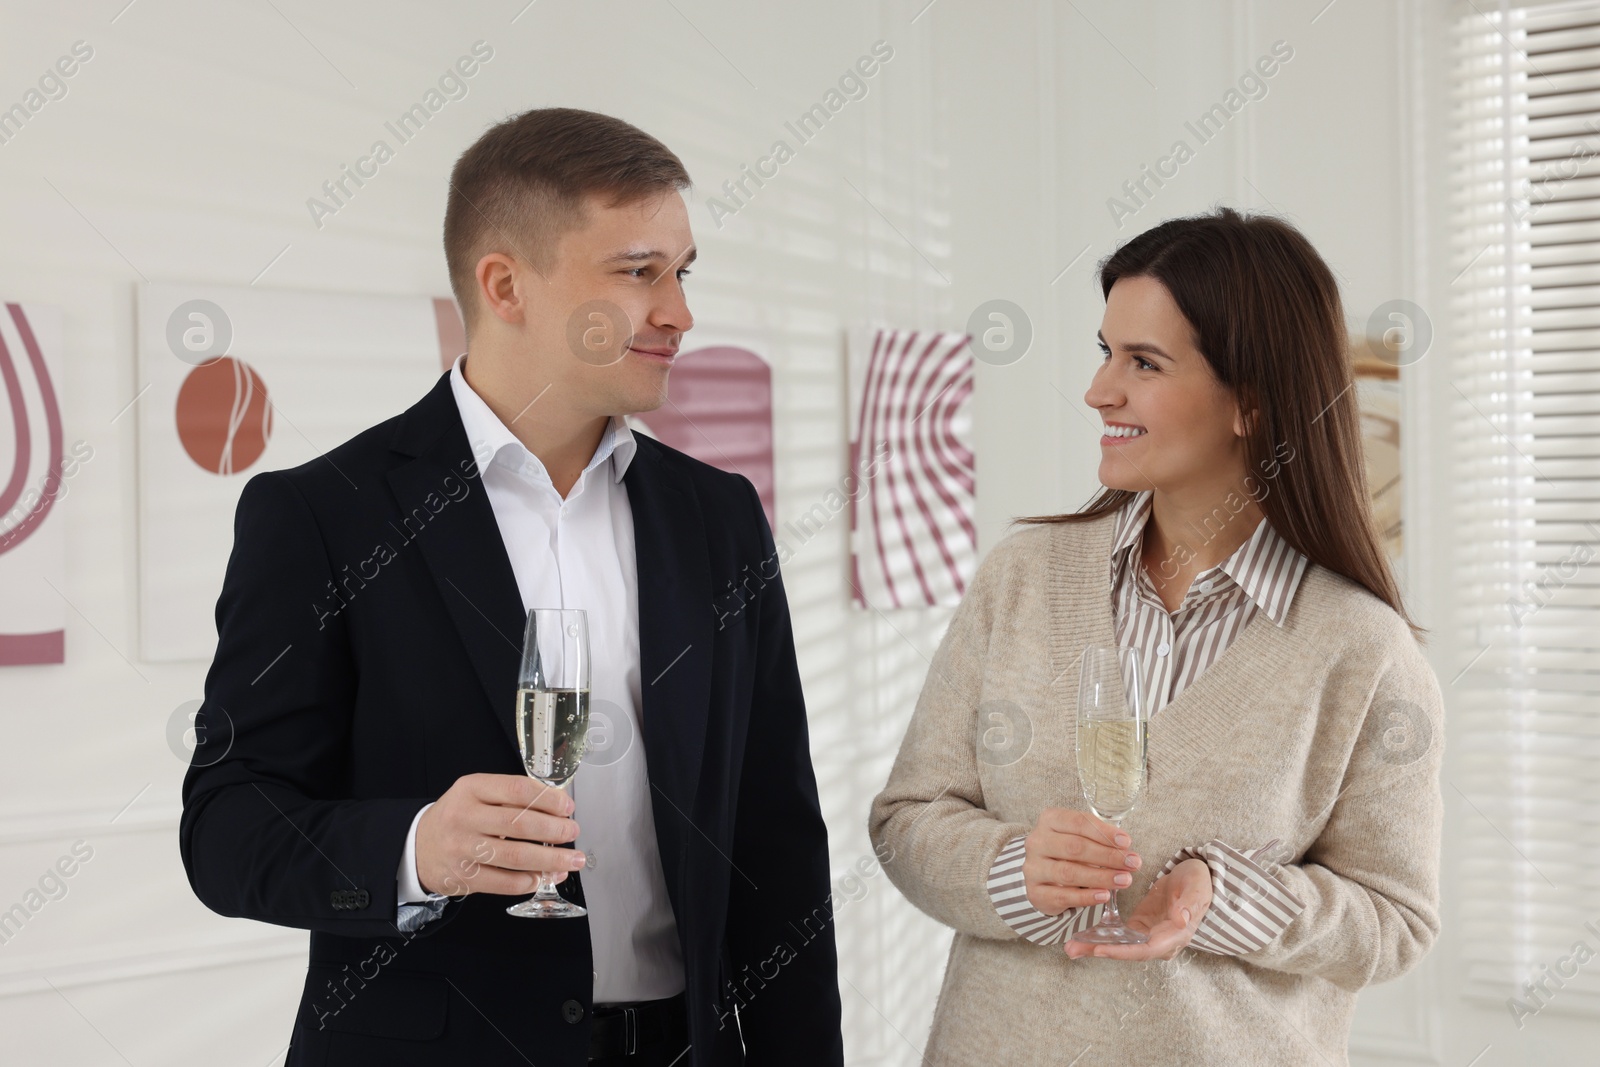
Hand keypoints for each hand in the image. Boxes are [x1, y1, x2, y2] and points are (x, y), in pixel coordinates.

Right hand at [415, 773, 584, 896]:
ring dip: (551, 860)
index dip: (548, 799)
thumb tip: (557, 807)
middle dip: (555, 830)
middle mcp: (465, 817)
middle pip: (520, 824)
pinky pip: (504, 882)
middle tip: (573, 832)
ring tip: (571, 860)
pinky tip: (545, 877)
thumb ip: (510, 796)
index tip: (567, 807)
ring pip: (516, 856)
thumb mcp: (477, 793)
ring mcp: (463, 849)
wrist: (418, 846)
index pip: (516, 790)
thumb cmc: (459, 816)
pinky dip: (530, 881)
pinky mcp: (464, 877)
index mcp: (471, 789)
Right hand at [1021, 807, 1140, 914]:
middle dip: (1108, 856)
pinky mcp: (1036, 892)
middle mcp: (1037, 842)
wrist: (1041, 876)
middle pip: (1074, 847)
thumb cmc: (1067, 852)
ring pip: (1069, 873)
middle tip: (1132, 863)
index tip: (1126, 842)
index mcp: (1049, 820)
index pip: (1078, 822)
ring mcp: (1034, 868)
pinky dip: (1086, 897)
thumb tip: (1125, 849)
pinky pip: (1063, 895)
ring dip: (1101, 877)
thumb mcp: (1079, 837)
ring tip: (1124, 880)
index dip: (1104, 832)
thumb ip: (1099, 839)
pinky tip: (1105, 895)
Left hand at [1064, 857, 1211, 959]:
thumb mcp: (1197, 888)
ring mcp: (1148, 935)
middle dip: (1100, 951)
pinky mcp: (1139, 927)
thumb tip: (1181, 920)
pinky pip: (1118, 936)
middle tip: (1072, 949)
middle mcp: (1160, 941)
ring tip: (1070, 946)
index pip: (1146, 949)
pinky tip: (1081, 935)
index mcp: (1175, 935)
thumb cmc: (1198, 882)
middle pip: (1128, 952)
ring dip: (1095, 946)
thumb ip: (1189, 904)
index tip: (1099, 949)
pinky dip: (1100, 936)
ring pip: (1120, 946)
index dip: (1122, 951)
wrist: (1196, 878)